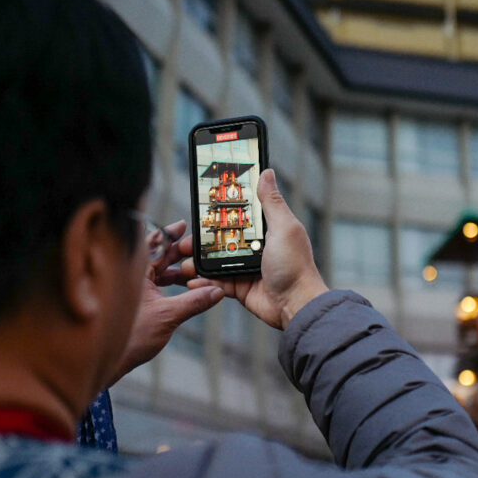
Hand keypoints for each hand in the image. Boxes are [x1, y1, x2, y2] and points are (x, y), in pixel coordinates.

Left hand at [109, 220, 223, 384]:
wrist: (112, 361)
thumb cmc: (131, 337)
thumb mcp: (169, 317)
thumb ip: (194, 302)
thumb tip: (217, 291)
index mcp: (134, 272)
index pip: (152, 244)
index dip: (169, 234)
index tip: (183, 226)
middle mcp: (131, 276)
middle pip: (156, 255)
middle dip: (177, 252)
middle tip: (196, 248)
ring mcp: (133, 289)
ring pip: (156, 271)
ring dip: (175, 270)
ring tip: (195, 270)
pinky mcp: (136, 302)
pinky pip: (155, 285)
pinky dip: (169, 283)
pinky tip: (183, 287)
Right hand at [184, 169, 326, 329]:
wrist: (296, 305)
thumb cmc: (295, 266)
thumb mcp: (284, 228)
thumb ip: (272, 202)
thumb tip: (266, 172)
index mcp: (265, 229)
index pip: (236, 215)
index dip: (218, 212)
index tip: (200, 207)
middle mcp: (253, 246)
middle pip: (219, 238)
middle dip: (200, 240)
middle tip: (183, 240)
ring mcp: (244, 267)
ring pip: (214, 260)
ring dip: (197, 261)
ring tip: (181, 261)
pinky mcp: (238, 287)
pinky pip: (216, 281)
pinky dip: (203, 281)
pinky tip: (191, 280)